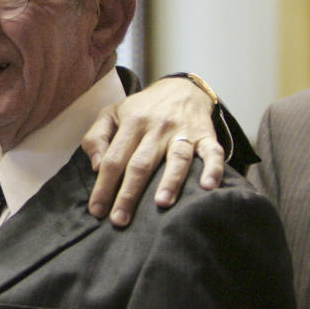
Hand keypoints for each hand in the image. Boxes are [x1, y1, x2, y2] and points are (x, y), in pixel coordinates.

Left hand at [81, 77, 224, 226]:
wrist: (181, 88)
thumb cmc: (141, 109)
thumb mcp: (111, 114)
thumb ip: (96, 138)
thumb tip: (97, 168)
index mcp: (131, 123)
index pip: (113, 158)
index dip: (104, 186)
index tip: (97, 211)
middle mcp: (157, 127)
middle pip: (141, 164)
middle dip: (129, 194)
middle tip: (120, 220)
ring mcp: (183, 131)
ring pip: (176, 158)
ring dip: (170, 181)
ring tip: (161, 204)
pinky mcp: (206, 135)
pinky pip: (212, 152)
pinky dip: (212, 168)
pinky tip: (207, 186)